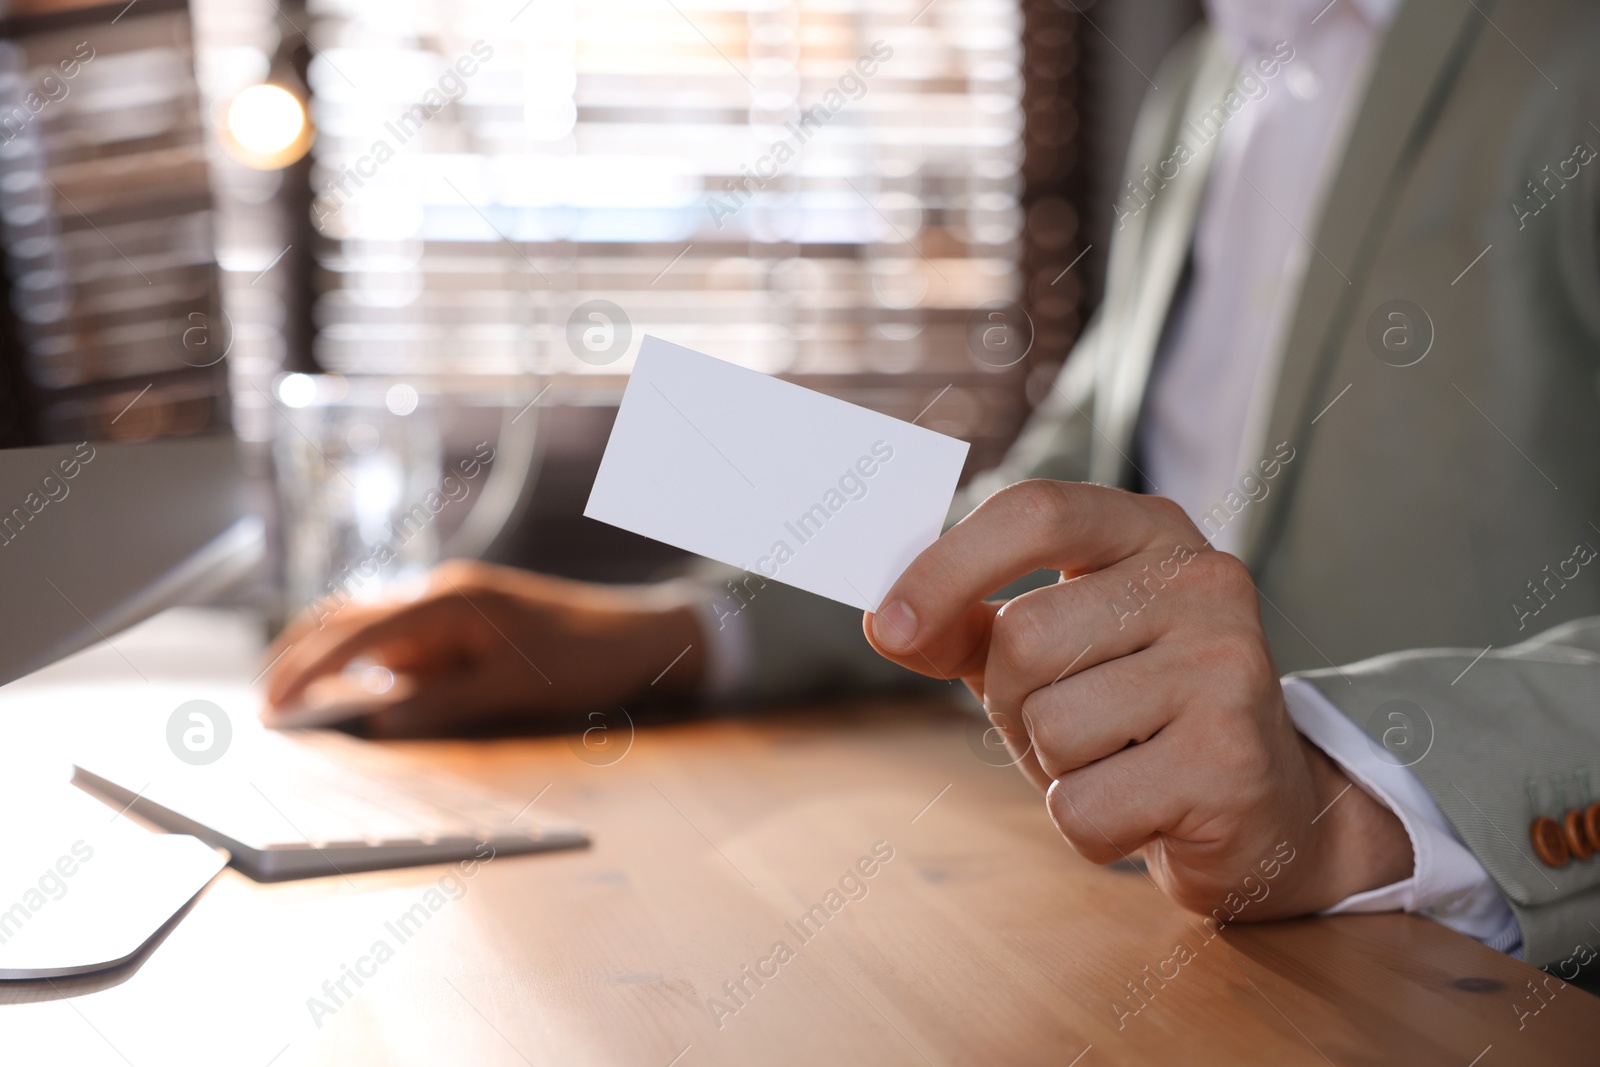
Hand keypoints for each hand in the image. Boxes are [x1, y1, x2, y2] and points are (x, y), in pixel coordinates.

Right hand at [260, 560, 703, 735]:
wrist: (641, 636)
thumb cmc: (584, 660)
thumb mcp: (510, 691)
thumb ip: (439, 704)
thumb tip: (375, 718)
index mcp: (448, 601)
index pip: (357, 634)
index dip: (309, 671)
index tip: (275, 706)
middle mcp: (442, 592)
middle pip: (349, 617)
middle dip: (302, 658)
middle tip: (270, 705)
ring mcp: (453, 603)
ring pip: (371, 625)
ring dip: (333, 660)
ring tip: (301, 704)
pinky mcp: (466, 619)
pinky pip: (404, 638)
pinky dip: (373, 664)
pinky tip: (362, 694)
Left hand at [862, 480, 1411, 919]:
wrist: (1256, 807)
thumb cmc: (1130, 713)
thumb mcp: (1045, 650)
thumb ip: (964, 624)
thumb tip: (885, 621)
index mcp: (1148, 530)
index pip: (1035, 512)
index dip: (946, 566)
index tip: (889, 624)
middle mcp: (1203, 580)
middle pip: (1026, 638)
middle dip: (1015, 704)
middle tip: (1069, 724)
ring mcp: (1228, 668)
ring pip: (1052, 728)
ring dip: (1055, 768)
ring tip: (1119, 761)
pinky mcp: (1230, 762)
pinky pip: (1083, 809)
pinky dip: (1089, 828)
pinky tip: (1146, 809)